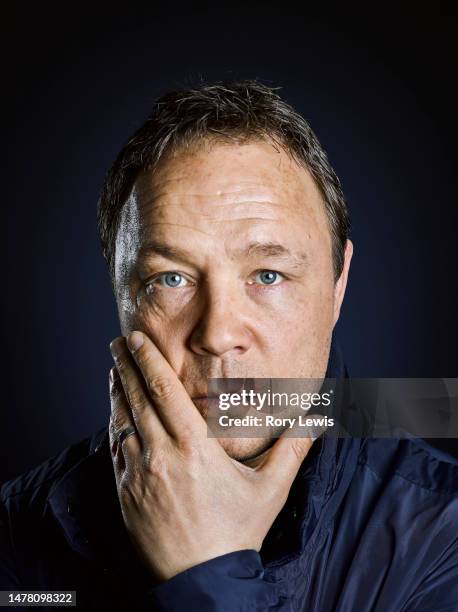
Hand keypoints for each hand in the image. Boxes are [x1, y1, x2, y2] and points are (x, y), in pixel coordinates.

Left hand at [108, 331, 316, 581]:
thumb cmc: (238, 532)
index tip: (137, 339)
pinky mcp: (126, 493)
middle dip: (127, 365)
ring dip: (117, 391)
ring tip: (114, 368)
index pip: (165, 392)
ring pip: (123, 421)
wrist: (202, 580)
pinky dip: (114, 424)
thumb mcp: (272, 488)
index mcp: (194, 447)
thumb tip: (318, 417)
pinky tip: (115, 413)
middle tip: (119, 341)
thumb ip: (293, 448)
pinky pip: (115, 450)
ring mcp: (138, 475)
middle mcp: (161, 455)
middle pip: (139, 399)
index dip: (149, 361)